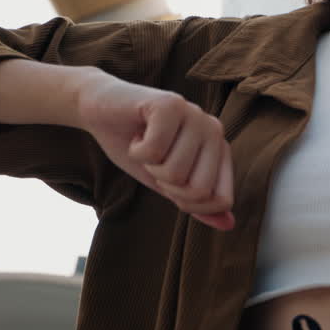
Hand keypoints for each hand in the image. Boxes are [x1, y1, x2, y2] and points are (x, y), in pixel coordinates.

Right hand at [74, 72, 234, 230]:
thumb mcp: (167, 183)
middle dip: (165, 184)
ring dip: (148, 165)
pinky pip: (153, 151)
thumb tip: (229, 225)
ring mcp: (195, 114)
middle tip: (154, 160)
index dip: (187, 202)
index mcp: (219, 150)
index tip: (168, 181)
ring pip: (173, 172)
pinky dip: (135, 150)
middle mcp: (214, 130)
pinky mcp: (170, 104)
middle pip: (198, 190)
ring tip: (145, 143)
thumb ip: (196, 202)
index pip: (221, 199)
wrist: (100, 111)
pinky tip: (136, 132)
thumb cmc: (137, 147)